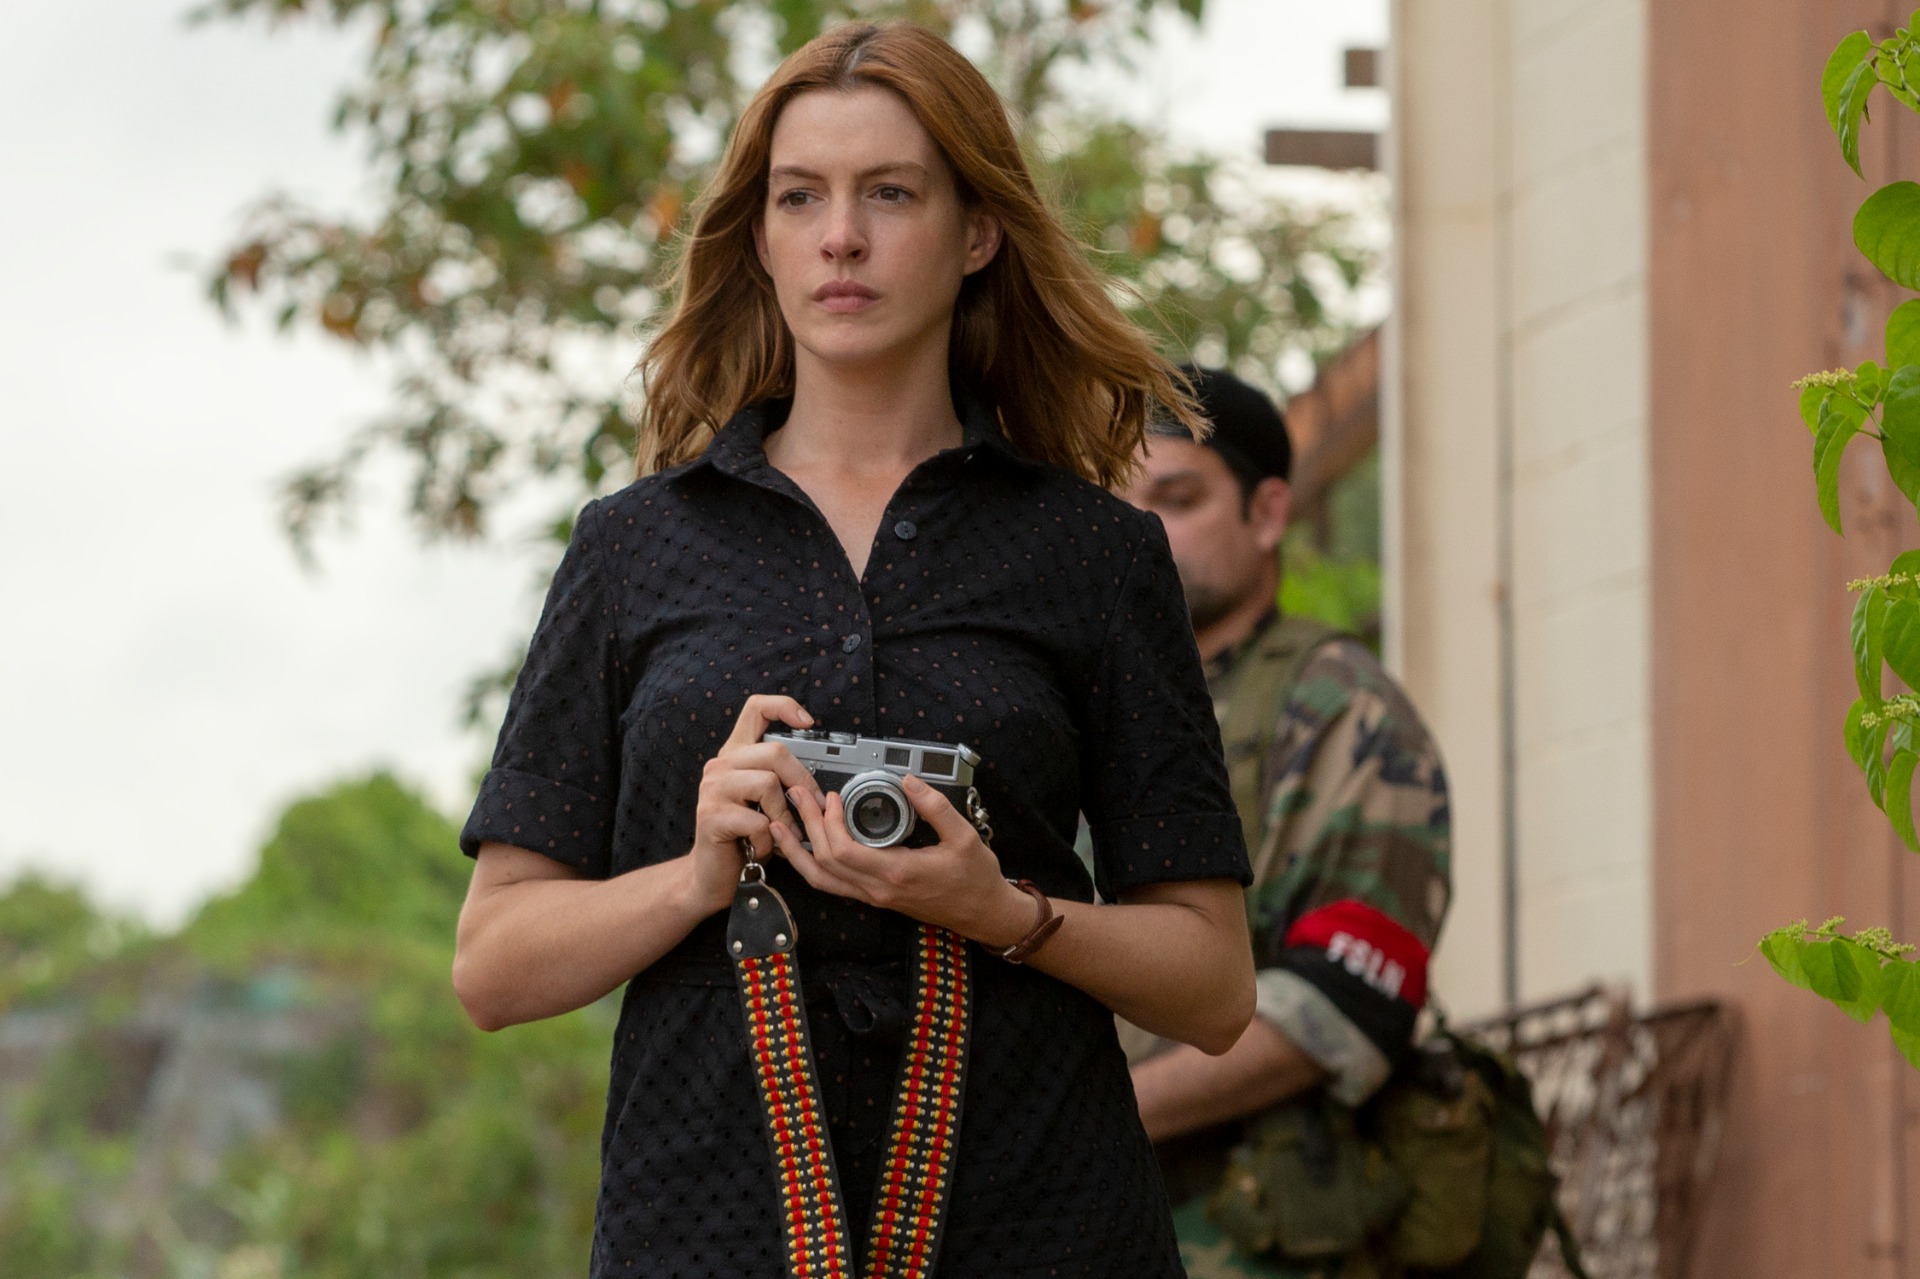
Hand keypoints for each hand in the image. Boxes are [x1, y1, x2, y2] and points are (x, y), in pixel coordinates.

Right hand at [688, 695, 826, 912]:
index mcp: (735, 755)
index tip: (808, 722)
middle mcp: (720, 765)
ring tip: (784, 835)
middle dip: (803, 782)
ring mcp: (712, 789)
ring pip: (768, 784)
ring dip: (786, 816)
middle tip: (814, 807)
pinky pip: (759, 820)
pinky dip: (769, 840)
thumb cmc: (743, 837)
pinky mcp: (711, 816)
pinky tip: (762, 848)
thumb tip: (823, 778)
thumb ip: (780, 779)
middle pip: (774, 751)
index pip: (756, 709)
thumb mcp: (763, 802)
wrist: (711, 873)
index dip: (784, 706)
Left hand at [771, 774, 1033, 946]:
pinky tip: (804, 848)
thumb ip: (935, 807)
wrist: (984, 914)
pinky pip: (832, 885)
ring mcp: (873, 897)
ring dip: (797, 851)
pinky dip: (812, 865)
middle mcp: (878, 890)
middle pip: (824, 863)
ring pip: (820, 880)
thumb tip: (908, 780)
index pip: (843, 852)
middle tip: (799, 795)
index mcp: (897, 873)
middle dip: (806, 826)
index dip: (828, 822)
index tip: (832, 796)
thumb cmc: (976, 878)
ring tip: (781, 824)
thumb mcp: (965, 836)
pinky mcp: (874, 898)